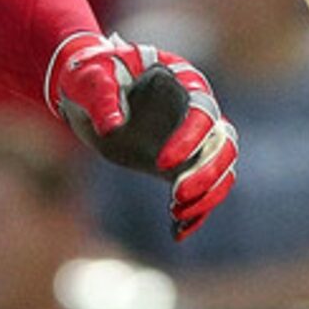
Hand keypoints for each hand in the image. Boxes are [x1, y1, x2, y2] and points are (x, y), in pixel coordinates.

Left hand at [48, 32, 238, 238]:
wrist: (84, 92)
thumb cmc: (89, 75)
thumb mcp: (89, 78)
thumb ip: (102, 97)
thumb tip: (113, 126)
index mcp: (182, 81)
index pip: (203, 112)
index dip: (190, 139)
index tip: (162, 164)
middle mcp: (195, 109)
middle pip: (224, 144)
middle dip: (207, 173)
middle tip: (177, 197)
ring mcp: (191, 138)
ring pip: (222, 170)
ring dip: (208, 195)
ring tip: (178, 214)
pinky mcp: (179, 164)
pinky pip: (200, 190)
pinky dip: (195, 212)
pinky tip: (177, 232)